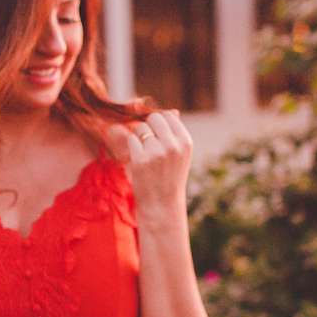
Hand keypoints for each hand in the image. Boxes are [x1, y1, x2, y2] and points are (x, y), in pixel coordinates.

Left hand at [106, 110, 193, 229]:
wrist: (162, 205)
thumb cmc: (170, 178)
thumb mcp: (180, 155)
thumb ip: (176, 133)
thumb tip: (172, 111)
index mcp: (185, 142)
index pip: (168, 116)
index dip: (159, 123)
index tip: (157, 135)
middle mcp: (173, 145)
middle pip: (153, 118)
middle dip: (148, 127)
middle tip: (149, 143)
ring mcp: (156, 152)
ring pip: (140, 129)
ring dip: (139, 138)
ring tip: (145, 154)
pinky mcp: (140, 160)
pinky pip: (131, 140)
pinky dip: (132, 147)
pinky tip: (138, 159)